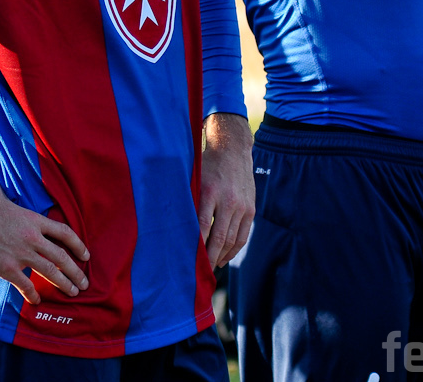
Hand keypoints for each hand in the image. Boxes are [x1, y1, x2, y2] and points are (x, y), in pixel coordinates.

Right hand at [0, 174, 89, 305]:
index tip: (86, 255)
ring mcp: (20, 253)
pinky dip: (33, 295)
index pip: (64, 232)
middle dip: (76, 272)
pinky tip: (36, 300)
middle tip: (84, 284)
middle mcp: (31, 237)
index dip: (78, 245)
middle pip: (62, 257)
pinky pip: (25, 285)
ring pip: (50, 272)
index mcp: (33, 220)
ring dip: (63, 284)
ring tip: (72, 293)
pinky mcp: (7, 267)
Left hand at [198, 113, 254, 267]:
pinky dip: (234, 250)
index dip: (196, 245)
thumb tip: (173, 224)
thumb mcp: (194, 177)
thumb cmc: (206, 164)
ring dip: (221, 257)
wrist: (233, 150)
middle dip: (209, 258)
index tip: (187, 260)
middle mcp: (229, 201)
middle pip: (219, 237)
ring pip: (232, 240)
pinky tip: (224, 258)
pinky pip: (243, 235)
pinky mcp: (250, 209)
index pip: (202, 225)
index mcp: (211, 192)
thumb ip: (187, 199)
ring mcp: (242, 206)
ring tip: (211, 268)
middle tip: (199, 273)